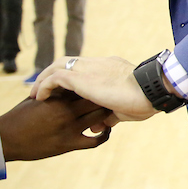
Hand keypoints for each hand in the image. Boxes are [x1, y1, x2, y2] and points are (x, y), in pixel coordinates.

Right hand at [0, 93, 111, 161]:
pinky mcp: (69, 144)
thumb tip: (73, 80)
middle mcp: (66, 110)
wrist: (7, 138)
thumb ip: (58, 89)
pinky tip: (105, 130)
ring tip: (110, 111)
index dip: (98, 84)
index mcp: (59, 96)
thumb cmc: (22, 115)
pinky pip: (95, 140)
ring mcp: (69, 127)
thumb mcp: (40, 97)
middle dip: (106, 96)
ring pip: (100, 116)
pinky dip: (104, 135)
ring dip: (107, 114)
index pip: (87, 84)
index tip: (105, 84)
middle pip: (98, 98)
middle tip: (113, 96)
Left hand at [31, 56, 156, 124]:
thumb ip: (108, 115)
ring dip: (44, 79)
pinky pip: (55, 77)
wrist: (149, 90)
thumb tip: (98, 126)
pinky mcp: (80, 78)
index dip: (71, 76)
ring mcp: (88, 69)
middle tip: (44, 89)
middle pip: (68, 62)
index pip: (84, 67)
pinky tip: (40, 97)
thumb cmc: (144, 100)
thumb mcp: (123, 110)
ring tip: (36, 94)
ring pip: (57, 65)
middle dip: (53, 73)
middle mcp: (97, 64)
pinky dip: (44, 86)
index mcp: (109, 68)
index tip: (62, 90)